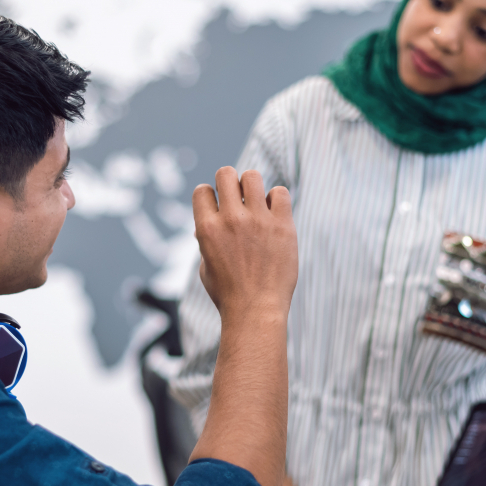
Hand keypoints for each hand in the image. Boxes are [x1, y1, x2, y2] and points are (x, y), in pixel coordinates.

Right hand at [192, 167, 297, 321]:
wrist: (256, 311)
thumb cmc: (228, 294)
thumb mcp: (205, 267)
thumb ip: (205, 241)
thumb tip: (205, 224)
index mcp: (206, 229)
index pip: (202, 190)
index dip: (209, 198)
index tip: (218, 212)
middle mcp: (231, 219)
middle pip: (225, 173)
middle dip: (229, 183)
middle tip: (237, 202)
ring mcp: (258, 220)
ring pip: (253, 176)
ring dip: (252, 186)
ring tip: (257, 205)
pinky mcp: (282, 225)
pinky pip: (280, 192)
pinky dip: (276, 199)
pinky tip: (274, 215)